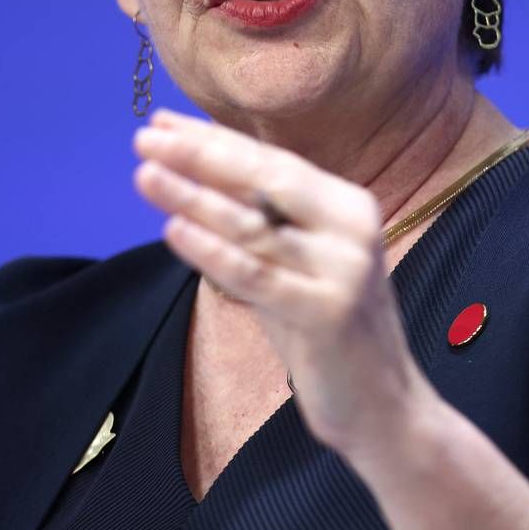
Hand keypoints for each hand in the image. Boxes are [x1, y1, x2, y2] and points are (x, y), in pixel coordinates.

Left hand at [132, 110, 428, 457]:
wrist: (383, 407)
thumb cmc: (327, 333)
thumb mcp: (294, 266)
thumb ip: (260, 223)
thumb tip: (195, 173)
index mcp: (348, 206)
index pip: (271, 162)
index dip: (215, 139)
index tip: (164, 122)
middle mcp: (351, 228)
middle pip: (265, 180)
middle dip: (201, 155)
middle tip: (145, 137)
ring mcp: (343, 269)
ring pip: (254, 225)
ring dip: (193, 196)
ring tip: (145, 174)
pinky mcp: (326, 312)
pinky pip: (255, 275)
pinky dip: (210, 250)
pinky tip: (172, 230)